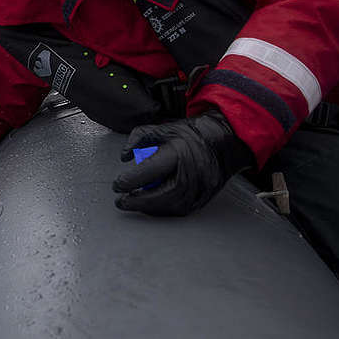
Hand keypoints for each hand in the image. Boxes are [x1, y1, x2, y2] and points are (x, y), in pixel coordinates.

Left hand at [112, 110, 252, 215]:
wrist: (223, 141)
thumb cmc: (189, 134)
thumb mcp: (162, 128)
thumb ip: (138, 138)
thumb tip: (124, 157)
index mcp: (179, 152)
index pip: (151, 171)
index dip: (130, 180)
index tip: (116, 185)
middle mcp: (193, 172)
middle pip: (162, 194)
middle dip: (138, 201)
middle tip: (120, 202)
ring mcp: (202, 187)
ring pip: (173, 206)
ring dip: (149, 208)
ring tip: (132, 204)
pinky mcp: (206, 197)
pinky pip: (182, 210)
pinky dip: (163, 210)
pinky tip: (149, 206)